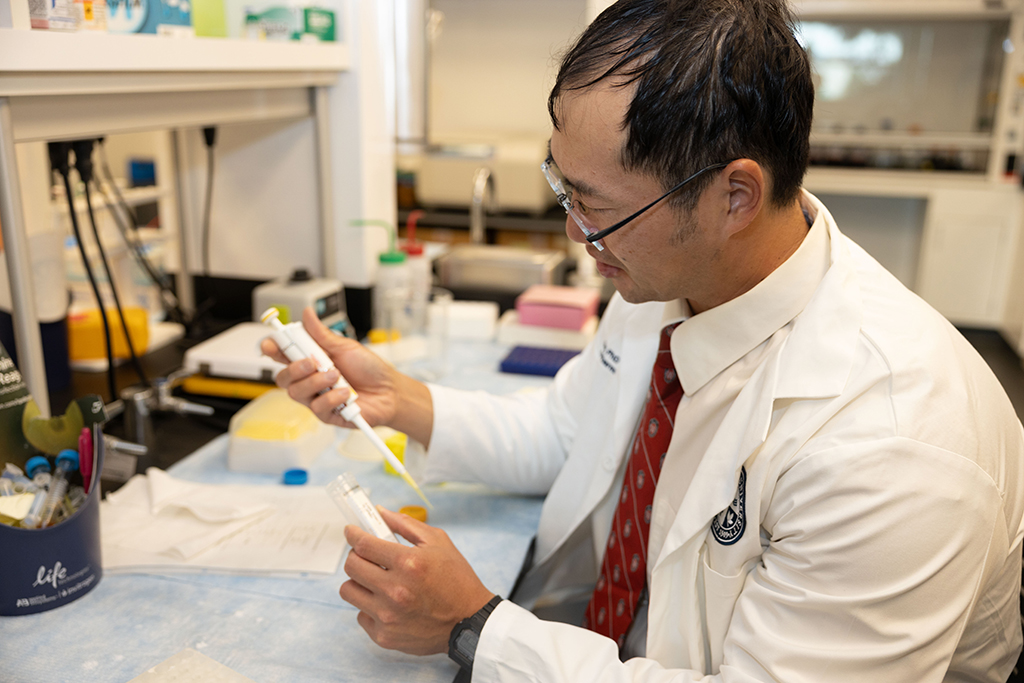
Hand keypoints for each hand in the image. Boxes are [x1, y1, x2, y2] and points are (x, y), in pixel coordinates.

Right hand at [260, 307, 401, 428]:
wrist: (390, 391)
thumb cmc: (369, 369)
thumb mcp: (345, 346)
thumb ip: (322, 334)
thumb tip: (306, 313)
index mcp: (311, 360)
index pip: (283, 356)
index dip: (273, 350)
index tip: (270, 344)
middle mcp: (310, 380)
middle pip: (283, 378)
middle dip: (293, 369)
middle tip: (312, 362)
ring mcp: (317, 398)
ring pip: (297, 393)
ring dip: (316, 382)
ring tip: (337, 376)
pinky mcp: (327, 415)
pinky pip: (318, 408)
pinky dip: (332, 398)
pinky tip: (346, 393)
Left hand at [340, 507, 495, 655]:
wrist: (470, 620)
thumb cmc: (456, 579)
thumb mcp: (438, 542)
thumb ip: (406, 524)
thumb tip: (379, 513)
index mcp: (409, 563)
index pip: (363, 544)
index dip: (353, 534)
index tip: (351, 531)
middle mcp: (395, 590)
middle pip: (351, 566)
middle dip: (356, 555)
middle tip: (367, 555)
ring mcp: (387, 616)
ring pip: (349, 591)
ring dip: (359, 582)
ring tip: (375, 580)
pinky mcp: (385, 636)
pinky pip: (361, 614)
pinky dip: (370, 607)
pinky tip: (387, 603)